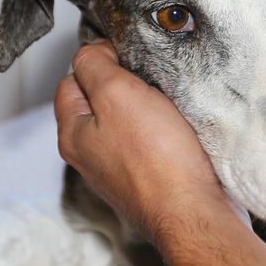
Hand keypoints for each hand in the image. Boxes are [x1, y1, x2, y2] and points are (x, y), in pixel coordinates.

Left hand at [54, 43, 244, 242]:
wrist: (194, 213)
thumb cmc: (157, 159)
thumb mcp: (117, 94)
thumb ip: (96, 65)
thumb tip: (93, 52)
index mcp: (73, 135)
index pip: (71, 81)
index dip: (98, 61)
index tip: (127, 57)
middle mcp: (91, 156)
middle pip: (100, 102)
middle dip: (125, 85)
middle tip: (151, 82)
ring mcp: (121, 171)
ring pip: (129, 122)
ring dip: (148, 108)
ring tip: (168, 105)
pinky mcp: (150, 180)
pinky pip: (152, 143)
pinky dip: (164, 131)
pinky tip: (180, 131)